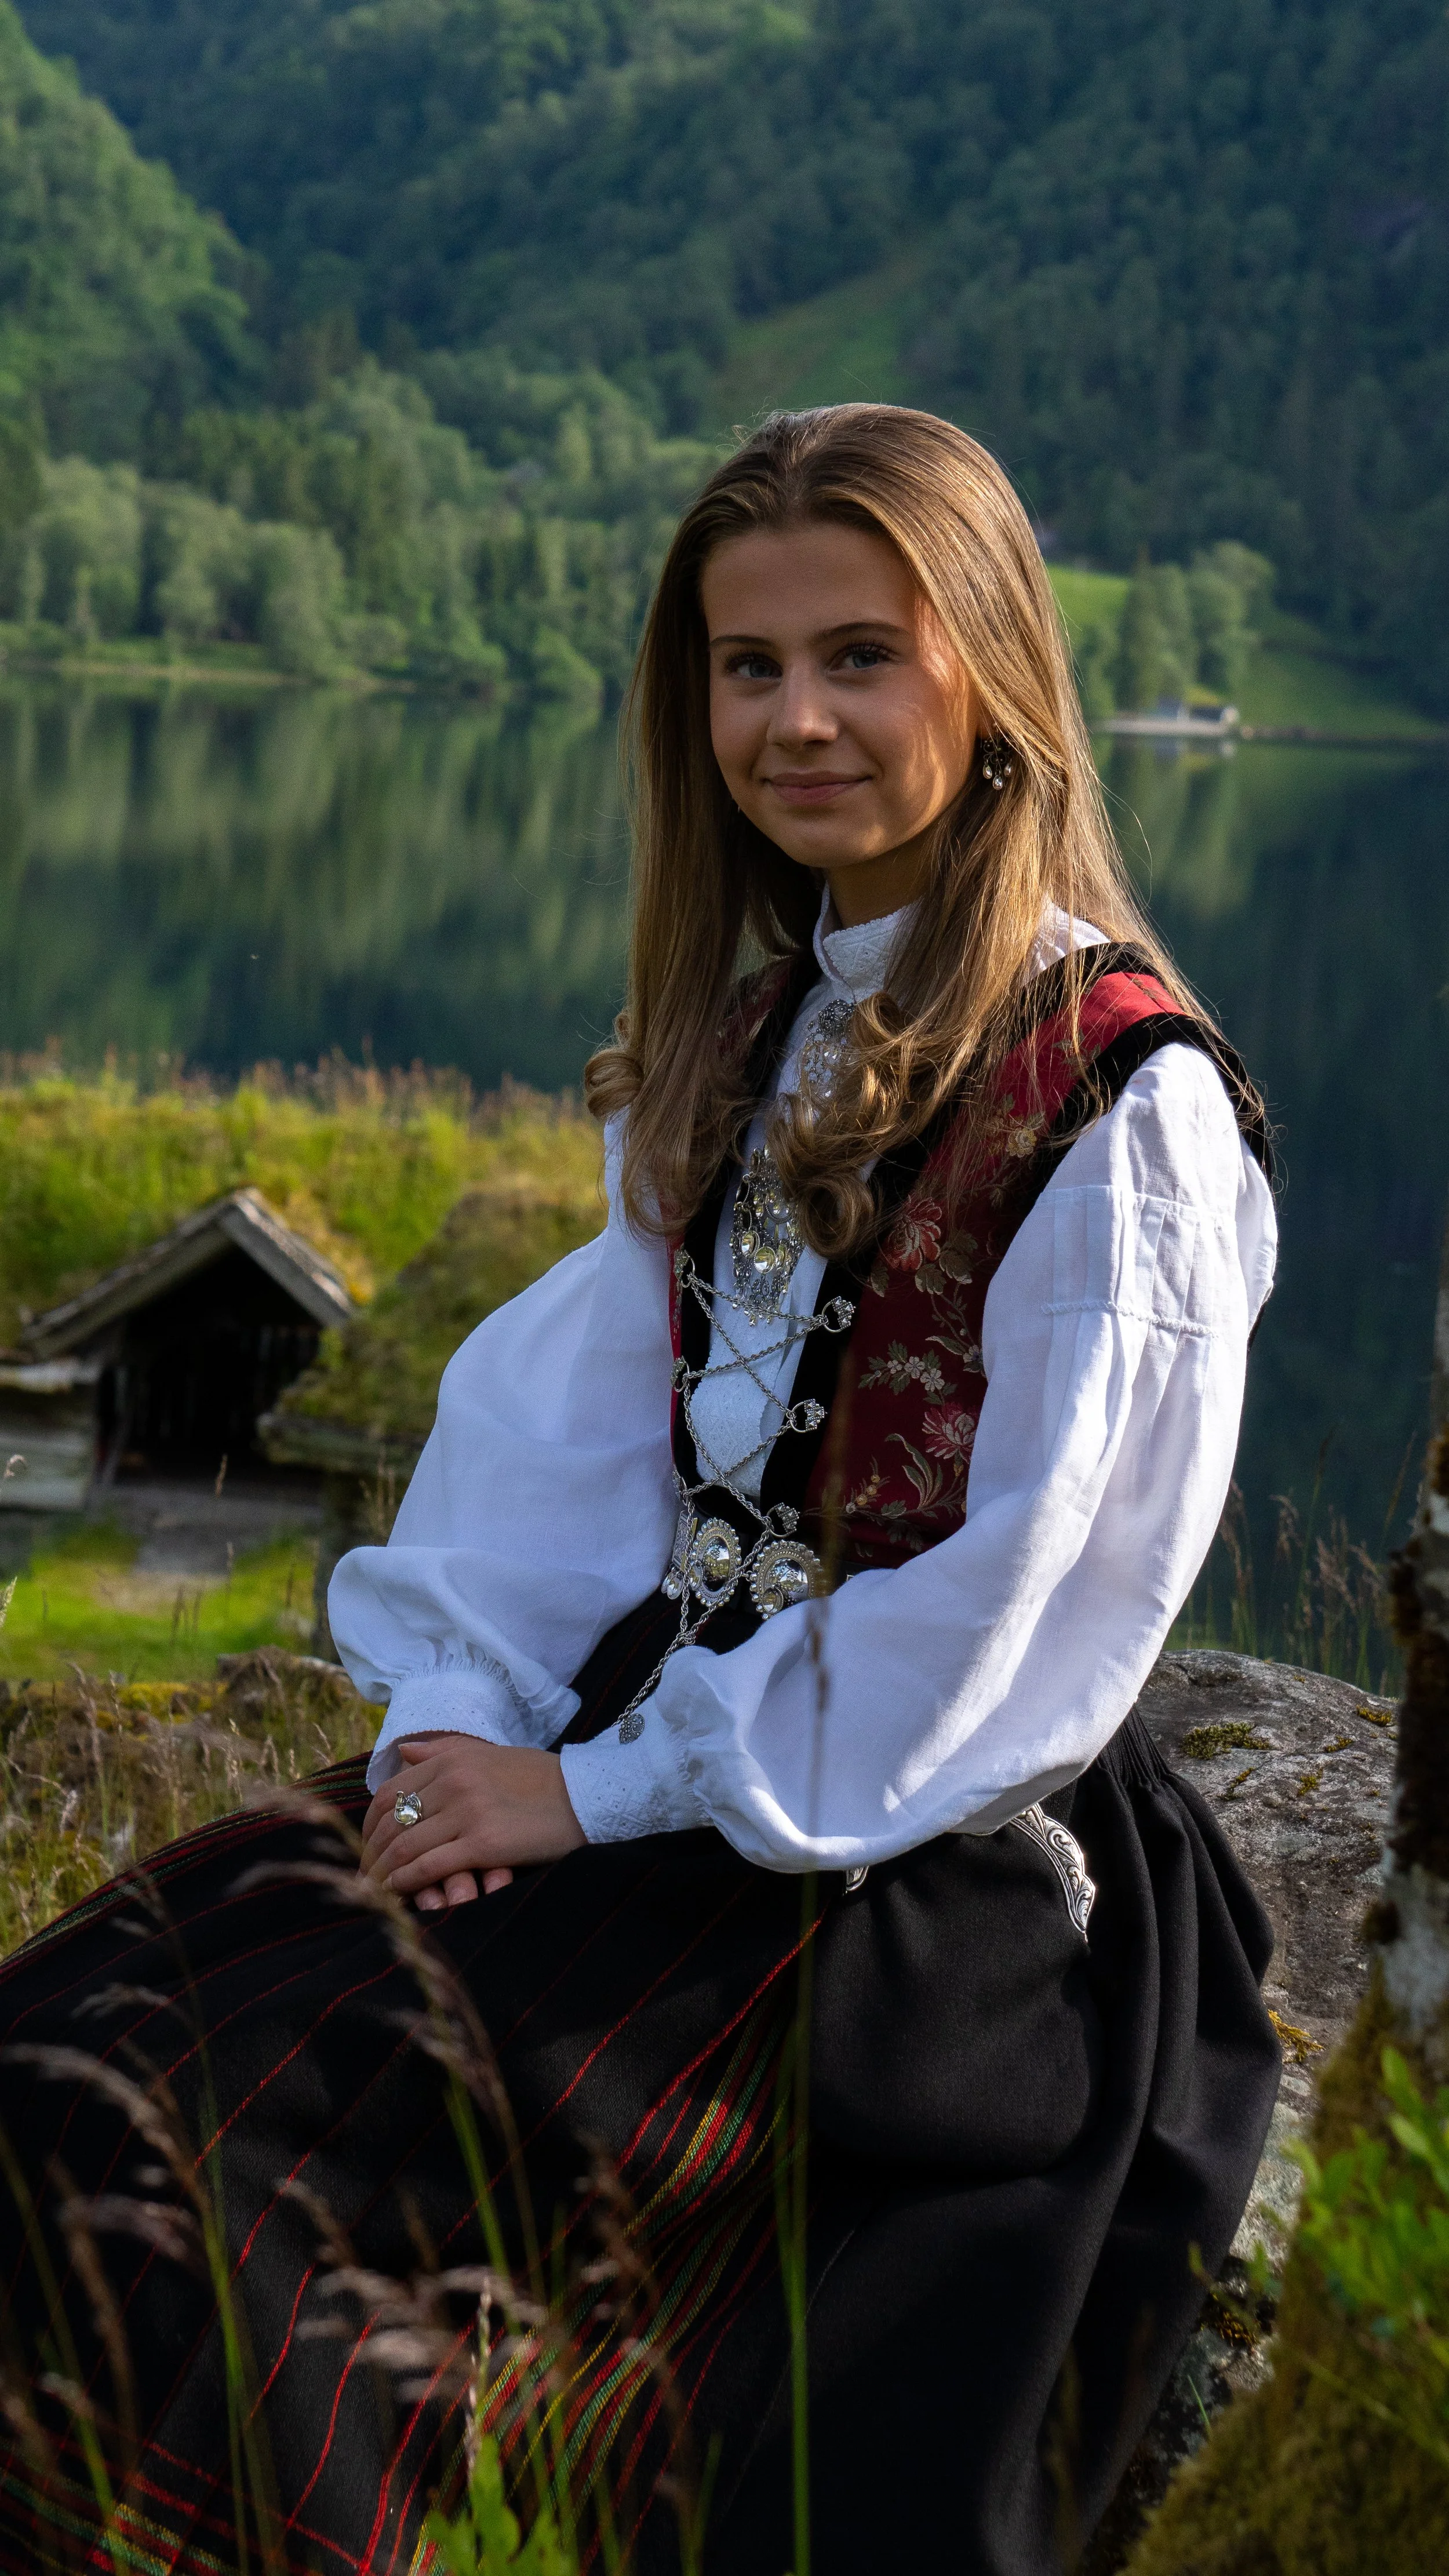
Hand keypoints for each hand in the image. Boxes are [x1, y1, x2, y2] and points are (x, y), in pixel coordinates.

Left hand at [360, 1735, 585, 1913]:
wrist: (586, 1795)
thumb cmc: (541, 1778)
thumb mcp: (491, 1755)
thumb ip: (445, 1751)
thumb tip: (404, 1752)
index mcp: (452, 1759)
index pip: (390, 1793)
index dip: (369, 1824)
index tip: (365, 1847)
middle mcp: (454, 1781)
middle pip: (390, 1821)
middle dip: (368, 1853)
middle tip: (360, 1877)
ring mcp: (467, 1812)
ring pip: (404, 1846)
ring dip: (380, 1874)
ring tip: (370, 1892)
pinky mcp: (483, 1843)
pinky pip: (428, 1866)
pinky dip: (404, 1883)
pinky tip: (395, 1895)